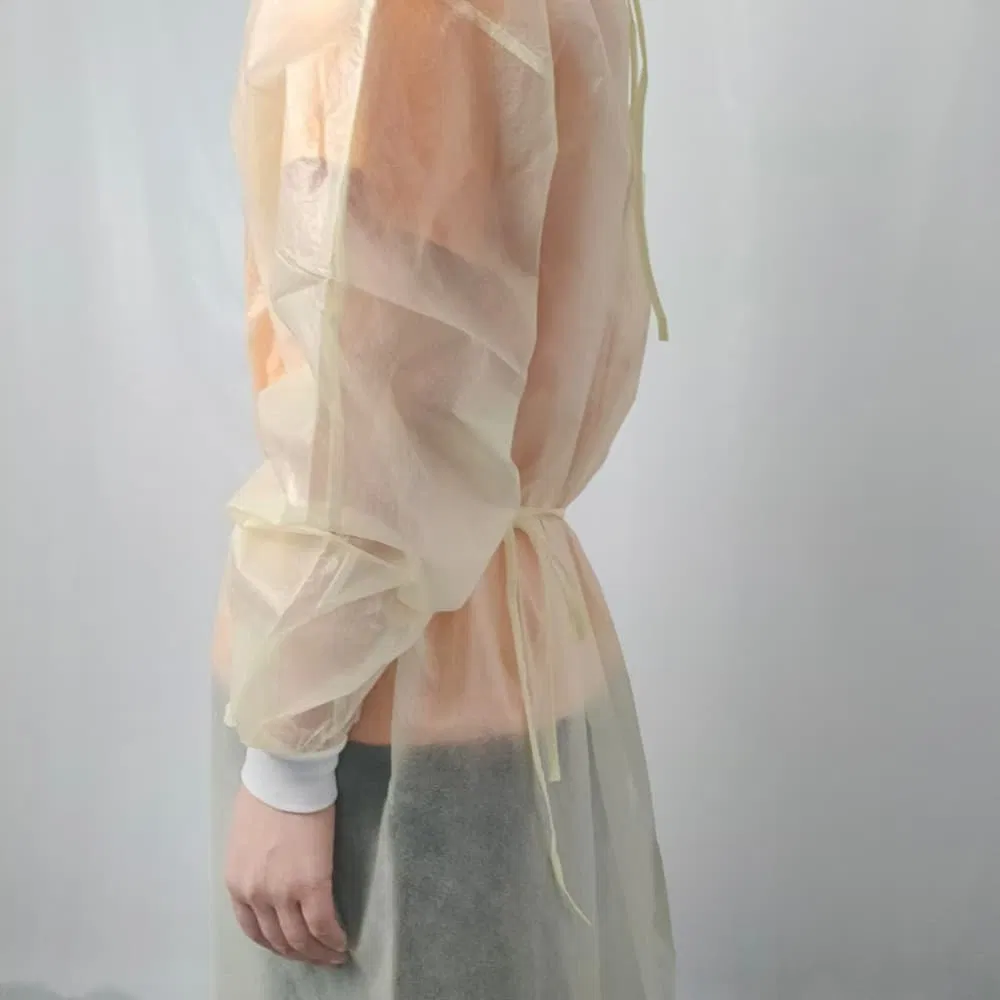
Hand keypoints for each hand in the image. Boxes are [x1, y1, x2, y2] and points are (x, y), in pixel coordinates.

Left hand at [225, 786, 348, 965]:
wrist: (285, 774)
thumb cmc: (267, 793)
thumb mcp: (246, 837)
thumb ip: (253, 864)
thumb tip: (269, 872)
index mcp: (236, 883)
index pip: (254, 930)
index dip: (276, 943)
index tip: (293, 946)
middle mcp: (255, 895)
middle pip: (279, 940)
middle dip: (300, 953)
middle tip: (318, 955)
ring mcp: (282, 892)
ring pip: (301, 939)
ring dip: (318, 952)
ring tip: (333, 953)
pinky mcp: (311, 884)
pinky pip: (324, 924)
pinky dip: (334, 939)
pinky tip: (343, 942)